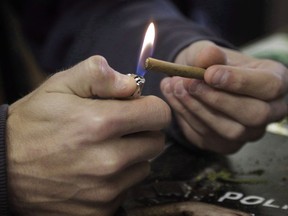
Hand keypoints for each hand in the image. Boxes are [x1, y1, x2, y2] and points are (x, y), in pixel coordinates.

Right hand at [7, 56, 170, 215]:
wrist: (5, 168)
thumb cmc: (34, 123)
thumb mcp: (61, 85)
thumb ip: (98, 74)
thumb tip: (132, 83)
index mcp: (100, 123)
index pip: (159, 114)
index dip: (151, 107)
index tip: (138, 108)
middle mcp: (107, 160)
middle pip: (156, 142)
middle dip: (143, 131)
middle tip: (119, 128)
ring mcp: (105, 189)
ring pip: (144, 166)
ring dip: (132, 156)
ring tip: (104, 149)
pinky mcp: (100, 210)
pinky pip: (128, 188)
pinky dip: (119, 178)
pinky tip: (96, 171)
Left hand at [160, 40, 287, 153]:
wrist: (201, 82)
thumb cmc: (214, 65)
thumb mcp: (210, 52)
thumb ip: (210, 53)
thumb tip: (208, 56)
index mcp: (275, 81)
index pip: (268, 86)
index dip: (239, 81)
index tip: (209, 74)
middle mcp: (270, 111)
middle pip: (253, 115)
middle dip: (215, 99)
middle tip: (187, 83)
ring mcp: (249, 132)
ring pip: (230, 130)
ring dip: (196, 109)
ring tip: (175, 87)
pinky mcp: (227, 144)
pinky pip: (208, 136)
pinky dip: (186, 117)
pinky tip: (174, 98)